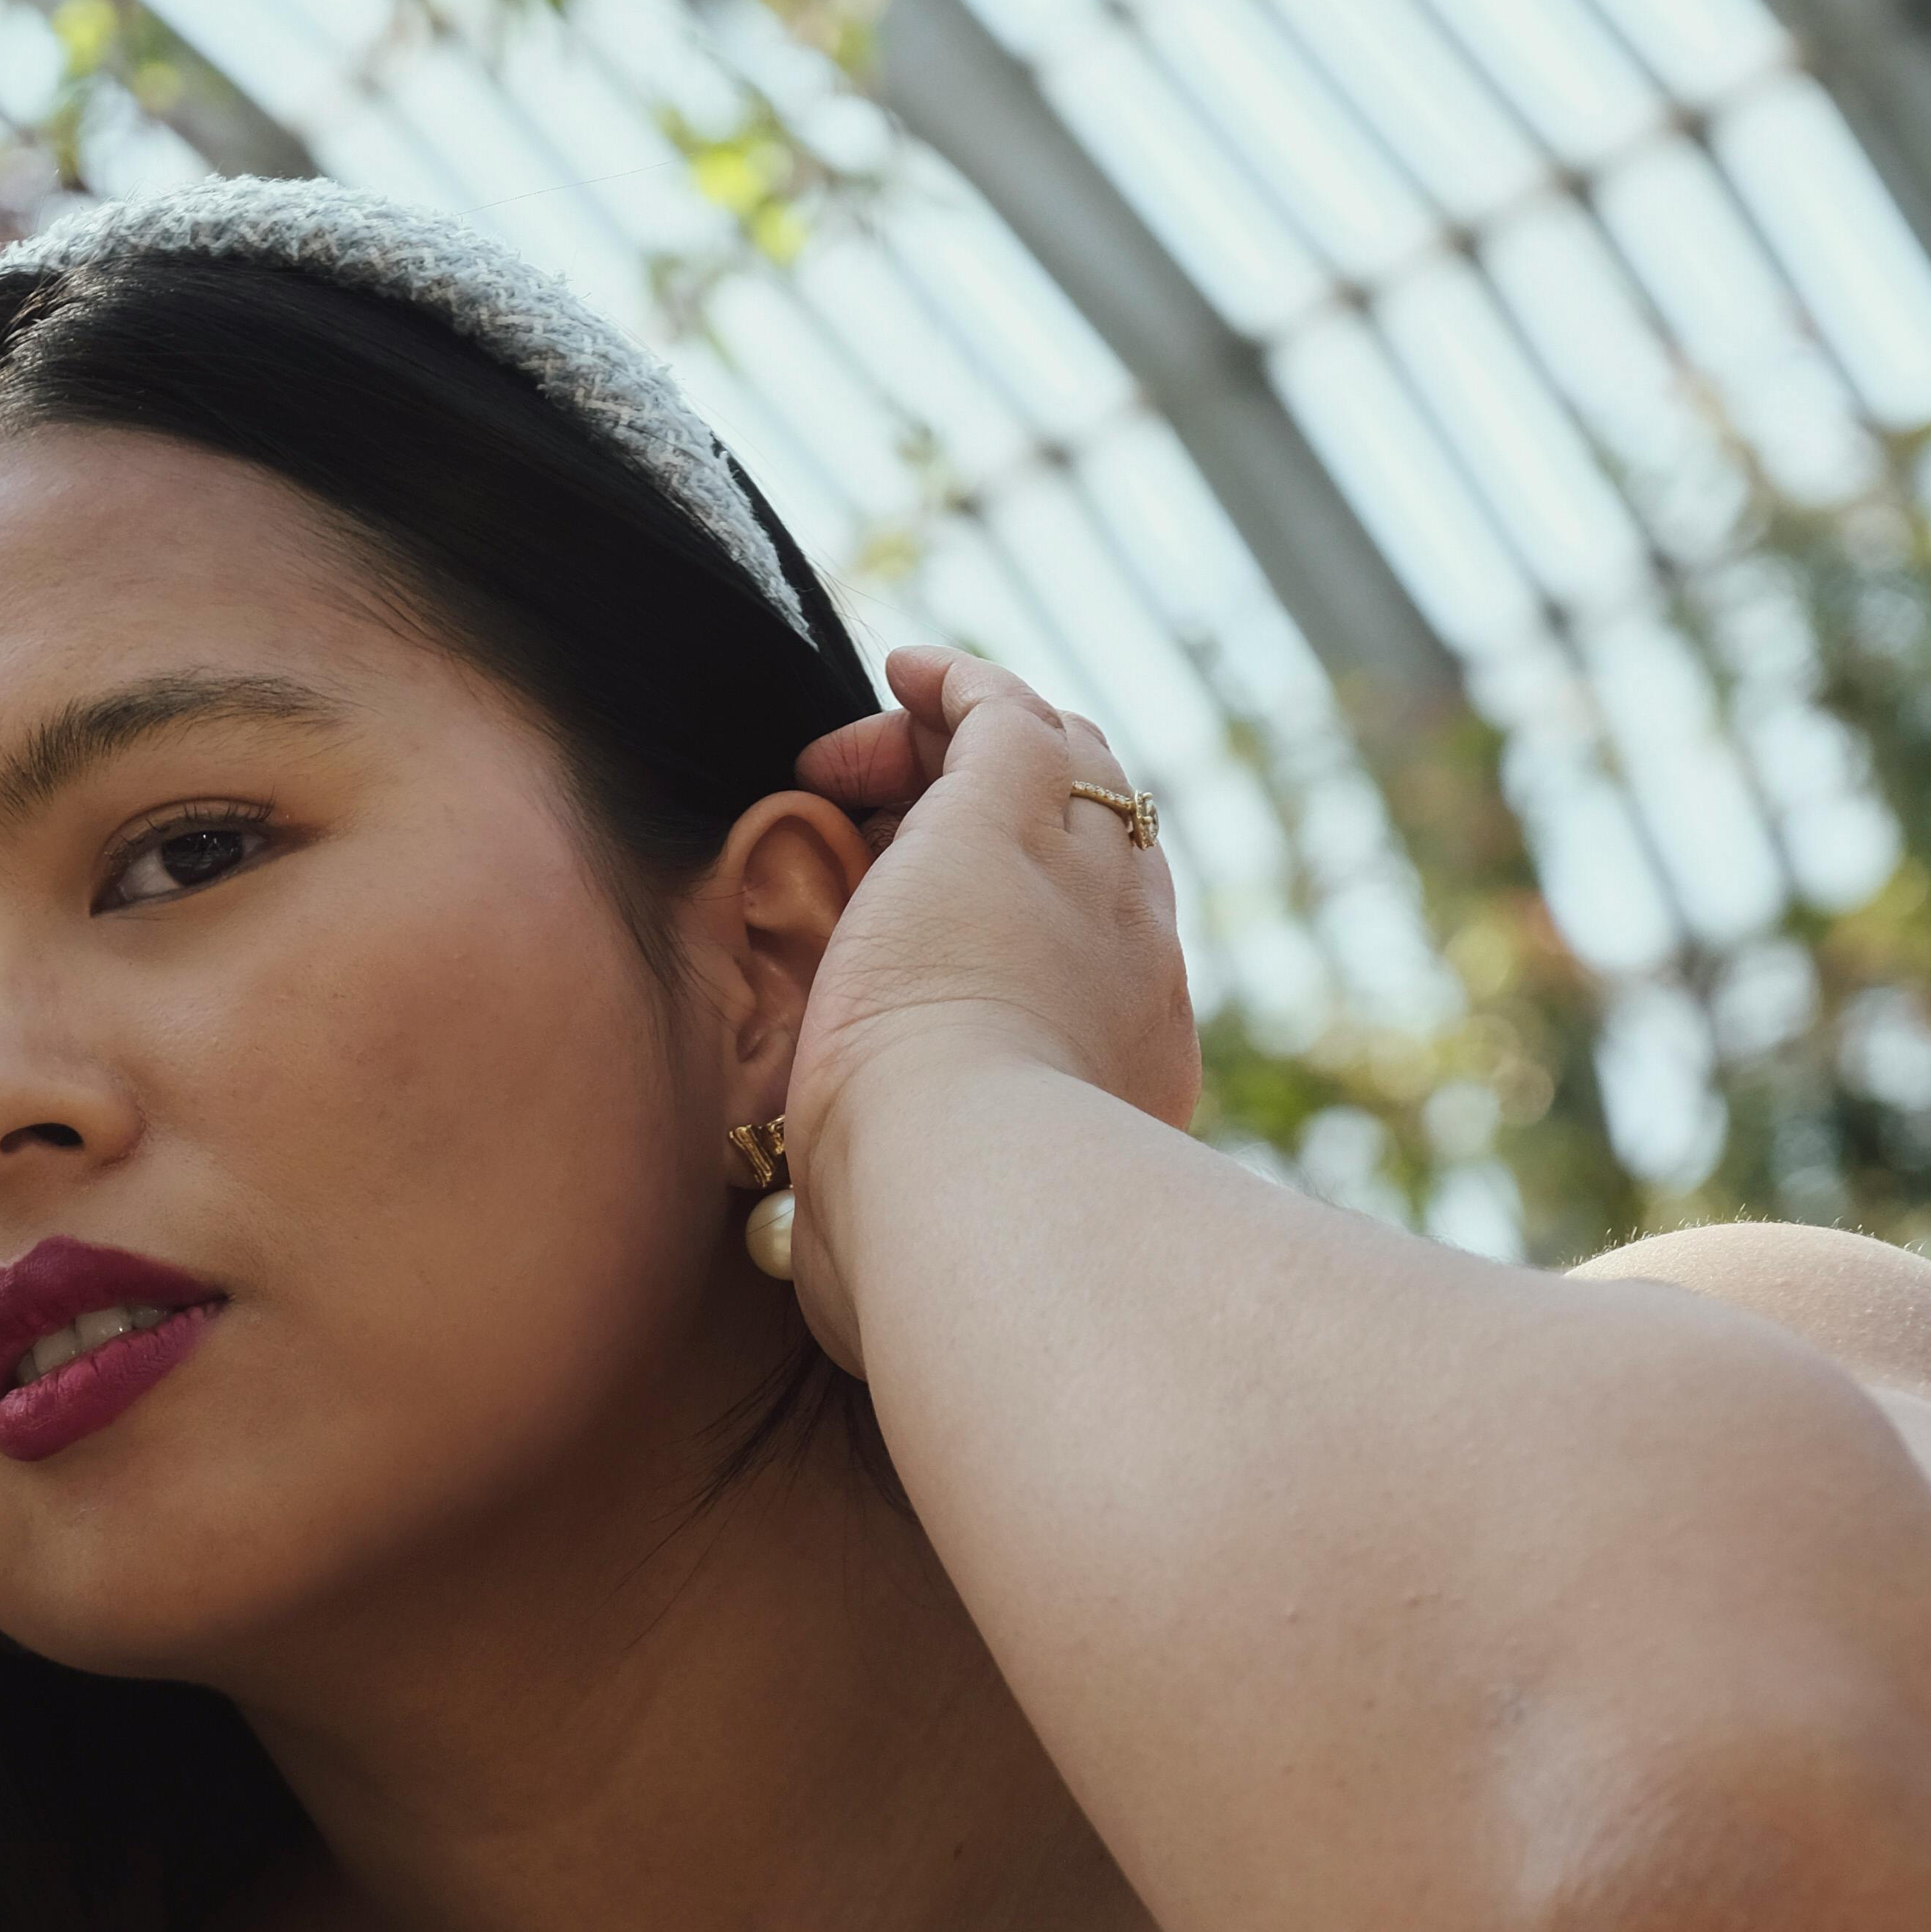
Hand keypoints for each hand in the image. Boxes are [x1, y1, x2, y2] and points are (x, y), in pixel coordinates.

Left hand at [779, 645, 1197, 1364]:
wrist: (977, 1200)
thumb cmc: (934, 1257)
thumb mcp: (909, 1239)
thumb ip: (865, 1227)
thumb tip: (796, 1250)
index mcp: (1126, 1065)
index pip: (1097, 960)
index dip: (1029, 926)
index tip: (937, 941)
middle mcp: (1133, 960)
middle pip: (1098, 843)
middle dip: (1012, 827)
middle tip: (901, 836)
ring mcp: (1085, 878)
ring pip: (1062, 762)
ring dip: (971, 751)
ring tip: (881, 755)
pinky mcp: (1013, 812)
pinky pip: (999, 709)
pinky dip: (954, 685)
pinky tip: (899, 674)